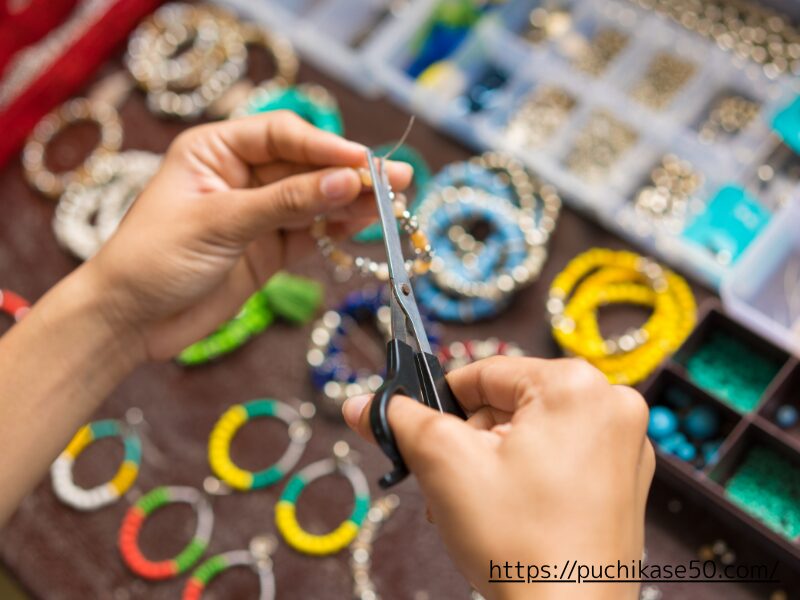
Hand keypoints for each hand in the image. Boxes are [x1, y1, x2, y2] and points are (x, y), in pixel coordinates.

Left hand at [87, 111, 411, 360]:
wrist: (127, 322)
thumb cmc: (154, 258)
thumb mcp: (220, 222)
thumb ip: (287, 202)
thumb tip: (347, 182)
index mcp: (216, 150)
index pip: (283, 136)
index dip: (326, 147)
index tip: (364, 163)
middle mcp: (240, 176)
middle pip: (306, 168)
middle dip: (348, 175)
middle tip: (397, 178)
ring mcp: (257, 215)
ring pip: (314, 202)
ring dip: (350, 204)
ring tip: (393, 204)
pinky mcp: (266, 251)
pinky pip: (309, 235)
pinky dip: (335, 233)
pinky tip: (363, 228)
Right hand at [343, 357, 653, 599]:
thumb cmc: (519, 543)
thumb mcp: (445, 465)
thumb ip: (400, 421)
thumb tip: (361, 404)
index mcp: (574, 385)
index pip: (485, 373)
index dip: (445, 404)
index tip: (423, 432)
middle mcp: (610, 404)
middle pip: (509, 404)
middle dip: (470, 442)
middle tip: (449, 483)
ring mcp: (625, 445)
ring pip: (532, 433)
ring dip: (493, 462)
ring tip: (475, 505)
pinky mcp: (626, 480)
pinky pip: (560, 456)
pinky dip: (527, 475)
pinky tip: (509, 512)